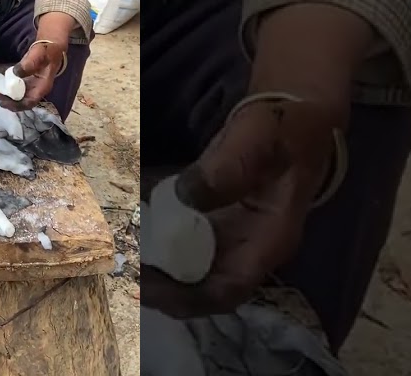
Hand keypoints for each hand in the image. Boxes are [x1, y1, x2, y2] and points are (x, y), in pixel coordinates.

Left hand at [1, 40, 64, 109]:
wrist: (50, 48)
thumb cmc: (47, 51)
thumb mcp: (39, 54)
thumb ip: (30, 63)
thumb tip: (16, 72)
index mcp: (42, 87)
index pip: (30, 102)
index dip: (17, 106)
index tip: (3, 103)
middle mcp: (35, 90)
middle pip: (20, 102)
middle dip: (5, 100)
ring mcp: (29, 87)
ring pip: (15, 96)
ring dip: (3, 94)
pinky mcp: (24, 82)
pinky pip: (13, 89)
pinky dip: (4, 88)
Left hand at [142, 4, 366, 316]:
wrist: (290, 112)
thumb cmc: (283, 126)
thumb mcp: (261, 136)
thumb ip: (231, 165)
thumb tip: (189, 196)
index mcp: (269, 240)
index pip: (229, 290)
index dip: (188, 298)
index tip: (148, 288)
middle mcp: (248, 247)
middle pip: (203, 287)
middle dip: (161, 286)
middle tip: (122, 266)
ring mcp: (230, 233)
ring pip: (189, 265)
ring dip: (155, 263)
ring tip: (120, 248)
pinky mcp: (214, 215)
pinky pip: (181, 236)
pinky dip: (155, 234)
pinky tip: (130, 220)